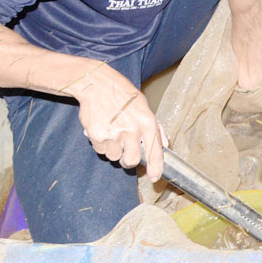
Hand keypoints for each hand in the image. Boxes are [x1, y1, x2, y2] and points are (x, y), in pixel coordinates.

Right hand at [73, 62, 164, 181]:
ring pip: (114, 157)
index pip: (155, 151)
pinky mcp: (98, 136)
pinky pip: (101, 150)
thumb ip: (155, 127)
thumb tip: (164, 144)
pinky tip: (103, 128)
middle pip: (132, 161)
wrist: (97, 84)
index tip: (154, 177)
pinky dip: (101, 144)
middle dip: (128, 160)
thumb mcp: (145, 107)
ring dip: (113, 149)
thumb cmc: (123, 95)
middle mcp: (132, 130)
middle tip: (126, 152)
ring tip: (112, 132)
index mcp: (147, 122)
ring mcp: (114, 134)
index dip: (156, 168)